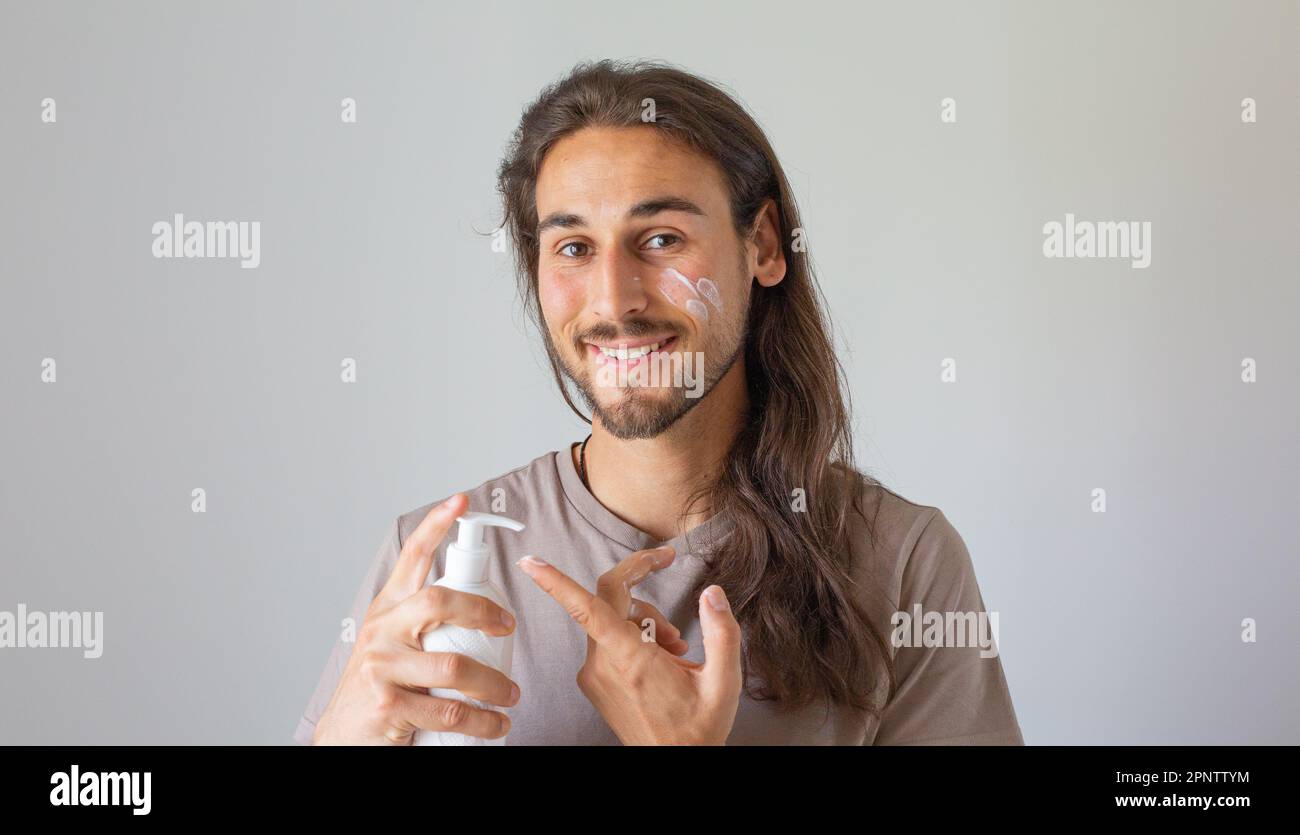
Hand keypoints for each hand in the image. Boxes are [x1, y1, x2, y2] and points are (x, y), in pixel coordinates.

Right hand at [312, 494, 520, 744]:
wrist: (344, 736)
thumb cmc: (381, 687)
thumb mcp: (394, 644)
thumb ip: (424, 623)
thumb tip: (480, 605)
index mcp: (388, 610)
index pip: (412, 558)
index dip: (436, 525)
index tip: (460, 500)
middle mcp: (382, 631)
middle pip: (439, 601)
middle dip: (482, 611)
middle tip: (509, 629)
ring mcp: (381, 667)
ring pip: (454, 666)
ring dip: (493, 685)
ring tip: (510, 695)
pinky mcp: (388, 704)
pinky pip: (450, 710)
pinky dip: (482, 721)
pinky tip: (495, 725)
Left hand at [516, 545, 742, 744]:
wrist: (677, 765)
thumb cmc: (696, 730)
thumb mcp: (724, 682)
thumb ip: (722, 632)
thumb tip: (714, 595)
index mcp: (631, 659)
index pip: (588, 608)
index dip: (557, 582)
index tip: (532, 563)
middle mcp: (604, 665)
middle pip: (610, 600)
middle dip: (643, 590)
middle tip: (669, 581)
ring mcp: (595, 675)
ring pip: (611, 619)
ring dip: (645, 620)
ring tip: (675, 648)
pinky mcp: (594, 681)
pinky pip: (607, 640)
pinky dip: (633, 637)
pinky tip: (659, 658)